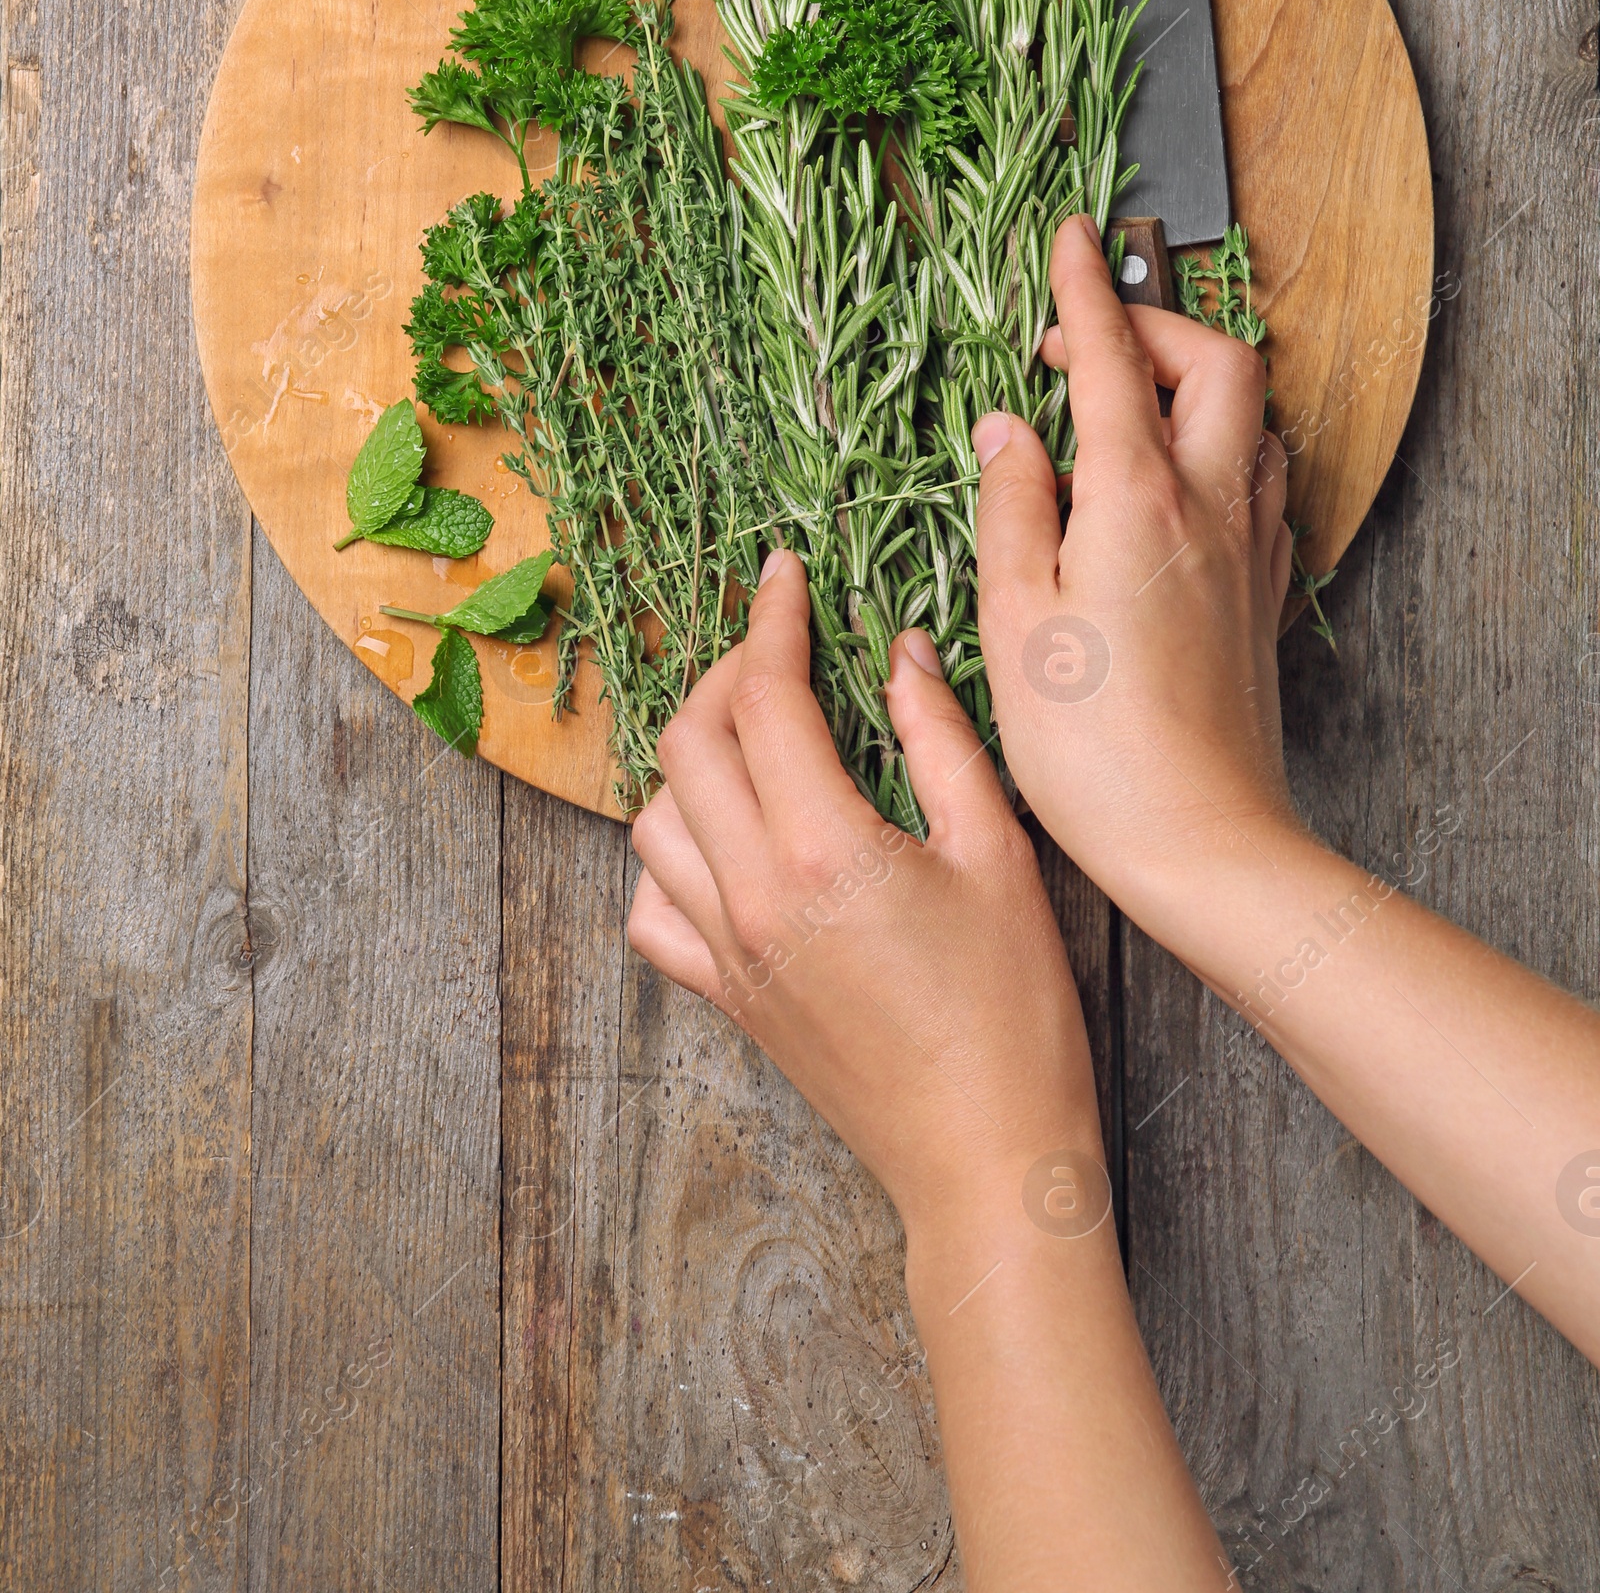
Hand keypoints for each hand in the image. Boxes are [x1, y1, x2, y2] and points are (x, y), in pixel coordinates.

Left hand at [626, 549, 1100, 1247]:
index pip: (763, 698)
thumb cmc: (1014, 1013)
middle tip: (779, 649)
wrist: (986, 1157)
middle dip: (725, 673)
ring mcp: (727, 950)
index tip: (786, 576)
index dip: (772, 621)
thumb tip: (899, 652)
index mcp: (821, 848)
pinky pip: (654, 910)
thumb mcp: (997, 855)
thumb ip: (939, 739)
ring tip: (753, 736)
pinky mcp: (727, 997)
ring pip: (654, 820)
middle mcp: (750, 894)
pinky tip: (723, 841)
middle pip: (689, 743)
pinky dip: (669, 858)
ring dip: (691, 760)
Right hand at [974, 207, 1306, 942]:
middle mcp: (1209, 507)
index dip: (1083, 291)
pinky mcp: (1262, 597)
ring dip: (1195, 386)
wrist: (1202, 839)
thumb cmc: (1092, 748)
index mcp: (1136, 500)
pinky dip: (1222, 449)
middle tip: (1082, 346)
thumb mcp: (1013, 620)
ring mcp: (1249, 550)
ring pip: (1251, 420)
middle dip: (1155, 328)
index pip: (1110, 359)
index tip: (1069, 238)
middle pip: (1214, 365)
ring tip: (1127, 409)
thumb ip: (1011, 506)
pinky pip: (1263, 483)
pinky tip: (1178, 487)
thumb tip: (1005, 429)